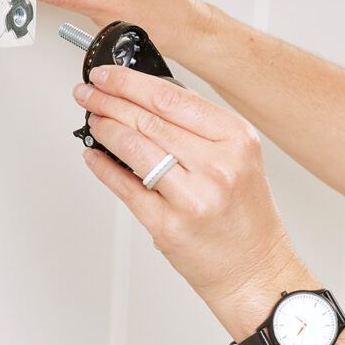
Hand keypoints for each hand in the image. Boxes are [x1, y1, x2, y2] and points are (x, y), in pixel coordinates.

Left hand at [73, 62, 308, 323]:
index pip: (171, 98)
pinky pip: (126, 188)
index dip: (130, 82)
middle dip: (109, 101)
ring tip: (92, 119)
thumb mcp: (239, 159)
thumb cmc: (245, 217)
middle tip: (89, 92)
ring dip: (104, 129)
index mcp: (236, 140)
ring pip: (134, 148)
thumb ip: (200, 128)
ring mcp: (192, 198)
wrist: (255, 270)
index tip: (107, 75)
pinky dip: (103, 168)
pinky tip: (94, 155)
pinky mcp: (168, 226)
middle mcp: (217, 166)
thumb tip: (146, 99)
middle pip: (148, 120)